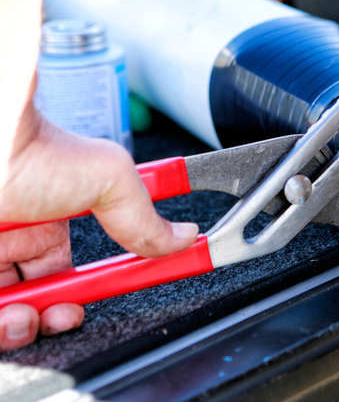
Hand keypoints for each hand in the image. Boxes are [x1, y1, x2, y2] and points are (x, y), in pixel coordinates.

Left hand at [0, 107, 198, 350]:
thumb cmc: (31, 150)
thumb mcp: (109, 178)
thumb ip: (147, 215)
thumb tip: (184, 237)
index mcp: (53, 225)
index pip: (83, 271)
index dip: (101, 289)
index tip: (116, 296)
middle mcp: (16, 244)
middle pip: (44, 300)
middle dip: (59, 316)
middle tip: (64, 313)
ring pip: (16, 313)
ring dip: (29, 325)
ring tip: (30, 315)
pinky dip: (3, 326)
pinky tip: (11, 313)